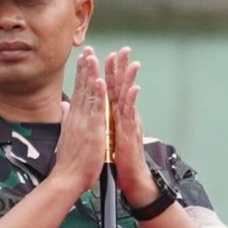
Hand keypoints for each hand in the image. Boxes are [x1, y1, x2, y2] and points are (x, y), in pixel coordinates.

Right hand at [54, 47, 109, 193]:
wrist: (66, 178)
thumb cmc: (69, 162)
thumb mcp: (67, 136)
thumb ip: (67, 119)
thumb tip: (64, 107)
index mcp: (73, 118)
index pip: (78, 91)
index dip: (81, 74)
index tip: (84, 59)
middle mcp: (77, 116)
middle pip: (81, 87)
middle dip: (85, 68)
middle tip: (88, 50)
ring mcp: (84, 122)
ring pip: (88, 94)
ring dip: (91, 75)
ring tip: (93, 57)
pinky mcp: (92, 131)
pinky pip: (96, 109)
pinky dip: (98, 95)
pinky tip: (100, 81)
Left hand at [104, 47, 161, 205]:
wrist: (130, 178)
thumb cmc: (118, 158)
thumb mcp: (105, 136)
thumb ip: (100, 122)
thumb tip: (94, 113)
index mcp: (114, 115)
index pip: (110, 89)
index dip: (108, 72)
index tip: (105, 55)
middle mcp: (123, 116)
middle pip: (121, 87)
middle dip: (122, 68)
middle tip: (122, 50)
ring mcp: (128, 123)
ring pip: (129, 96)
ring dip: (130, 79)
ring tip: (132, 63)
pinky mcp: (130, 133)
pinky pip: (131, 114)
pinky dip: (132, 100)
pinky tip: (134, 88)